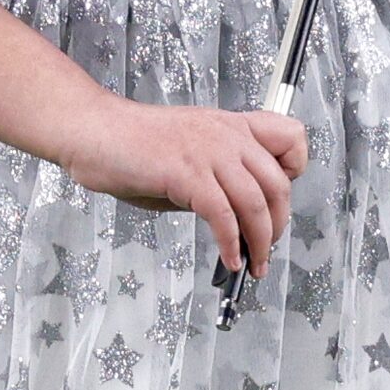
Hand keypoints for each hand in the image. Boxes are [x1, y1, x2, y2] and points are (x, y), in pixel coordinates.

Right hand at [57, 95, 309, 277]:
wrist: (95, 131)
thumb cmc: (133, 145)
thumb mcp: (189, 153)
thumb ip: (215, 178)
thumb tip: (233, 216)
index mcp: (231, 126)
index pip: (291, 137)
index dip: (294, 171)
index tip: (279, 200)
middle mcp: (227, 135)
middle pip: (278, 183)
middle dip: (278, 224)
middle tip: (266, 248)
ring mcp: (208, 152)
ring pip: (256, 203)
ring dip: (260, 242)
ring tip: (254, 264)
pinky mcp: (186, 173)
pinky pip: (223, 216)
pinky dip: (230, 244)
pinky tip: (228, 260)